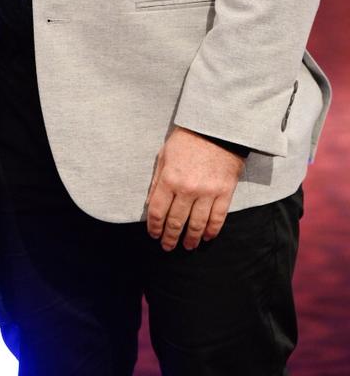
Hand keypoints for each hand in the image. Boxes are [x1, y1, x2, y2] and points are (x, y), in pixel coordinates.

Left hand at [146, 126, 244, 250]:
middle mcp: (187, 189)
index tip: (153, 234)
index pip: (157, 211)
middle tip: (167, 247)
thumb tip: (151, 205)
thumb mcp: (164, 156)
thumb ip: (157, 181)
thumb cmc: (186, 140)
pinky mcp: (225, 193)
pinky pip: (218, 219)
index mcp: (169, 179)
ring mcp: (207, 193)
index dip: (154, 227)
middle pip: (176, 222)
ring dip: (190, 239)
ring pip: (196, 225)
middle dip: (170, 237)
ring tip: (187, 246)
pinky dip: (211, 231)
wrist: (216, 129)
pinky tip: (206, 237)